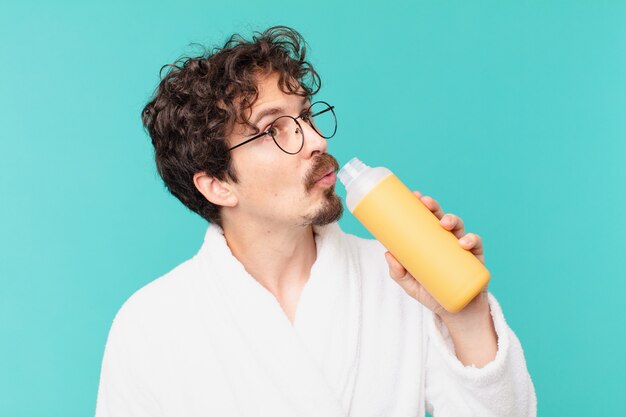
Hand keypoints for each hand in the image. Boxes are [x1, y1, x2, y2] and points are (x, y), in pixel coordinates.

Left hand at [384, 190, 489, 324]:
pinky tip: (464, 243)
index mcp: (431, 241)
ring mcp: (462, 248)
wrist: (456, 314)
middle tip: (426, 203)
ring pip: (459, 227)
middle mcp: (447, 241)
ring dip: (453, 220)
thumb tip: (387, 253)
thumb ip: (398, 273)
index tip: (415, 195)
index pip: (427, 219)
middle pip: (441, 218)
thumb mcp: (410, 285)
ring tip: (444, 224)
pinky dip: (471, 240)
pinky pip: (476, 244)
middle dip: (435, 207)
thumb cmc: (432, 294)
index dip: (422, 205)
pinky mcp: (476, 259)